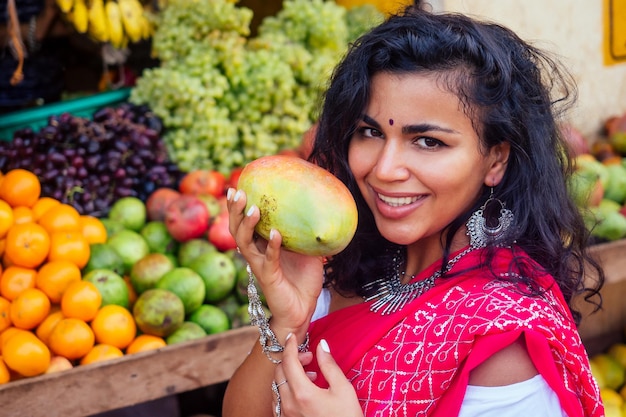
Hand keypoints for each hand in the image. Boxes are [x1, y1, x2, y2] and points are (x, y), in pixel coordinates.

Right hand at [227, 188, 323, 335]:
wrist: (303, 309)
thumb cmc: (303, 280)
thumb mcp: (307, 250)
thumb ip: (308, 232)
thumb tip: (323, 208)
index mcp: (261, 245)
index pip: (244, 222)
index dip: (237, 206)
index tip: (238, 185)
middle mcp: (256, 254)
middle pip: (236, 229)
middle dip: (234, 210)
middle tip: (236, 192)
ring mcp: (260, 265)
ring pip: (244, 243)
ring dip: (248, 225)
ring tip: (254, 209)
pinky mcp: (269, 277)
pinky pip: (268, 259)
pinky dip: (271, 246)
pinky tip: (275, 234)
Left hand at [274, 334, 362, 416]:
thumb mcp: (343, 389)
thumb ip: (329, 365)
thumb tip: (322, 345)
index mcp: (302, 393)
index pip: (288, 361)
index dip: (290, 345)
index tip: (293, 336)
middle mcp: (289, 404)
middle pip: (279, 371)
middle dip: (292, 359)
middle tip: (310, 358)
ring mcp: (286, 415)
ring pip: (277, 385)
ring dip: (289, 374)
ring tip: (311, 375)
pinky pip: (279, 399)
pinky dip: (287, 388)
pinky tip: (304, 390)